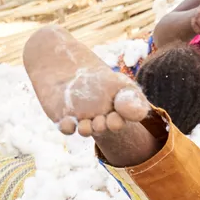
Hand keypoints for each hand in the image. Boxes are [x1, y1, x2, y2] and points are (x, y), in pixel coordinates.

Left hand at [23, 26, 152, 137]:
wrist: (72, 69)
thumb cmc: (102, 79)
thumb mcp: (122, 84)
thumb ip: (132, 98)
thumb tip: (134, 112)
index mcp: (115, 114)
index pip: (118, 122)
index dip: (117, 123)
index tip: (114, 118)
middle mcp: (99, 120)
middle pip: (101, 128)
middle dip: (102, 126)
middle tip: (100, 121)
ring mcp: (81, 120)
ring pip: (85, 130)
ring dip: (86, 129)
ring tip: (86, 124)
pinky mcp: (65, 119)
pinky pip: (66, 127)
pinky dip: (67, 126)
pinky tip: (67, 120)